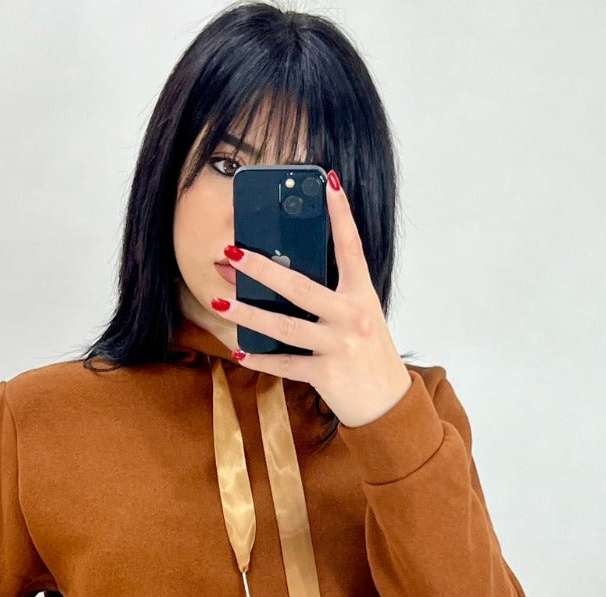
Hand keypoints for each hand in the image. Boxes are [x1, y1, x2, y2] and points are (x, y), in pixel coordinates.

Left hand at [211, 169, 412, 427]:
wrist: (387, 404)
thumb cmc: (369, 356)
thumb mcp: (361, 318)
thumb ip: (333, 298)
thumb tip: (283, 278)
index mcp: (363, 295)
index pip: (351, 247)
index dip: (340, 215)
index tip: (327, 183)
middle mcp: (353, 316)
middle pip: (300, 287)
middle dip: (262, 269)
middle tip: (232, 253)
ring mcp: (339, 346)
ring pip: (284, 326)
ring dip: (247, 313)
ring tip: (218, 301)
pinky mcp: (326, 374)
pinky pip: (285, 364)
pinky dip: (260, 358)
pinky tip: (239, 350)